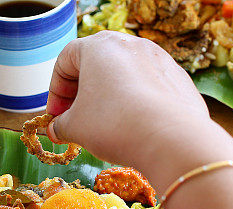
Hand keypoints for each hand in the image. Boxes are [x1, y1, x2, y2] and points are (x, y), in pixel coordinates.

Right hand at [46, 31, 232, 190]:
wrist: (171, 139)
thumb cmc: (115, 125)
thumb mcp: (75, 128)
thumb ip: (60, 125)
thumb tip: (57, 128)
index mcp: (99, 47)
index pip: (65, 61)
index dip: (55, 92)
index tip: (56, 116)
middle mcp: (130, 44)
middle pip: (95, 65)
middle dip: (81, 93)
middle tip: (76, 120)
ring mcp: (158, 58)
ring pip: (123, 75)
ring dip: (108, 97)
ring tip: (105, 126)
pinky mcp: (177, 77)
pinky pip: (147, 87)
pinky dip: (134, 102)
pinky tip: (132, 126)